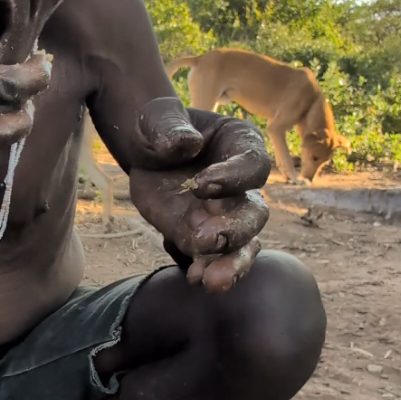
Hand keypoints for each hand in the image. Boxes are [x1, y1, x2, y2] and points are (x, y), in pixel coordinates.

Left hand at [130, 101, 270, 290]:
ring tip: (210, 280)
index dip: (234, 177)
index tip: (200, 185)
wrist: (146, 151)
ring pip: (243, 244)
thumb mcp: (158, 119)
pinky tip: (194, 278)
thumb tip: (186, 143)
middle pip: (254, 213)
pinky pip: (214, 258)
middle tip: (205, 239)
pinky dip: (207, 269)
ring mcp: (225, 215)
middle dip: (234, 231)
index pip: (253, 165)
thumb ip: (170, 128)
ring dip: (230, 263)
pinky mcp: (203, 236)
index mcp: (240, 145)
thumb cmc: (159, 127)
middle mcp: (241, 185)